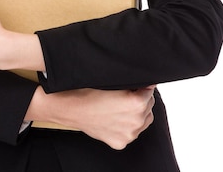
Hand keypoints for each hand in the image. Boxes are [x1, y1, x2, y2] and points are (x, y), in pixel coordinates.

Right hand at [26, 85, 155, 149]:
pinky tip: (116, 117)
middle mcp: (135, 121)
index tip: (139, 83)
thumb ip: (131, 81)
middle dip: (141, 98)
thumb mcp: (113, 81)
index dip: (144, 85)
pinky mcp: (120, 142)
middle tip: (128, 93)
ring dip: (138, 113)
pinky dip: (128, 125)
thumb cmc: (89, 92)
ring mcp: (129, 134)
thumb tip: (144, 81)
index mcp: (136, 103)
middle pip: (149, 105)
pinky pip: (132, 132)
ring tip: (122, 105)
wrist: (72, 108)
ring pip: (144, 120)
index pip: (150, 90)